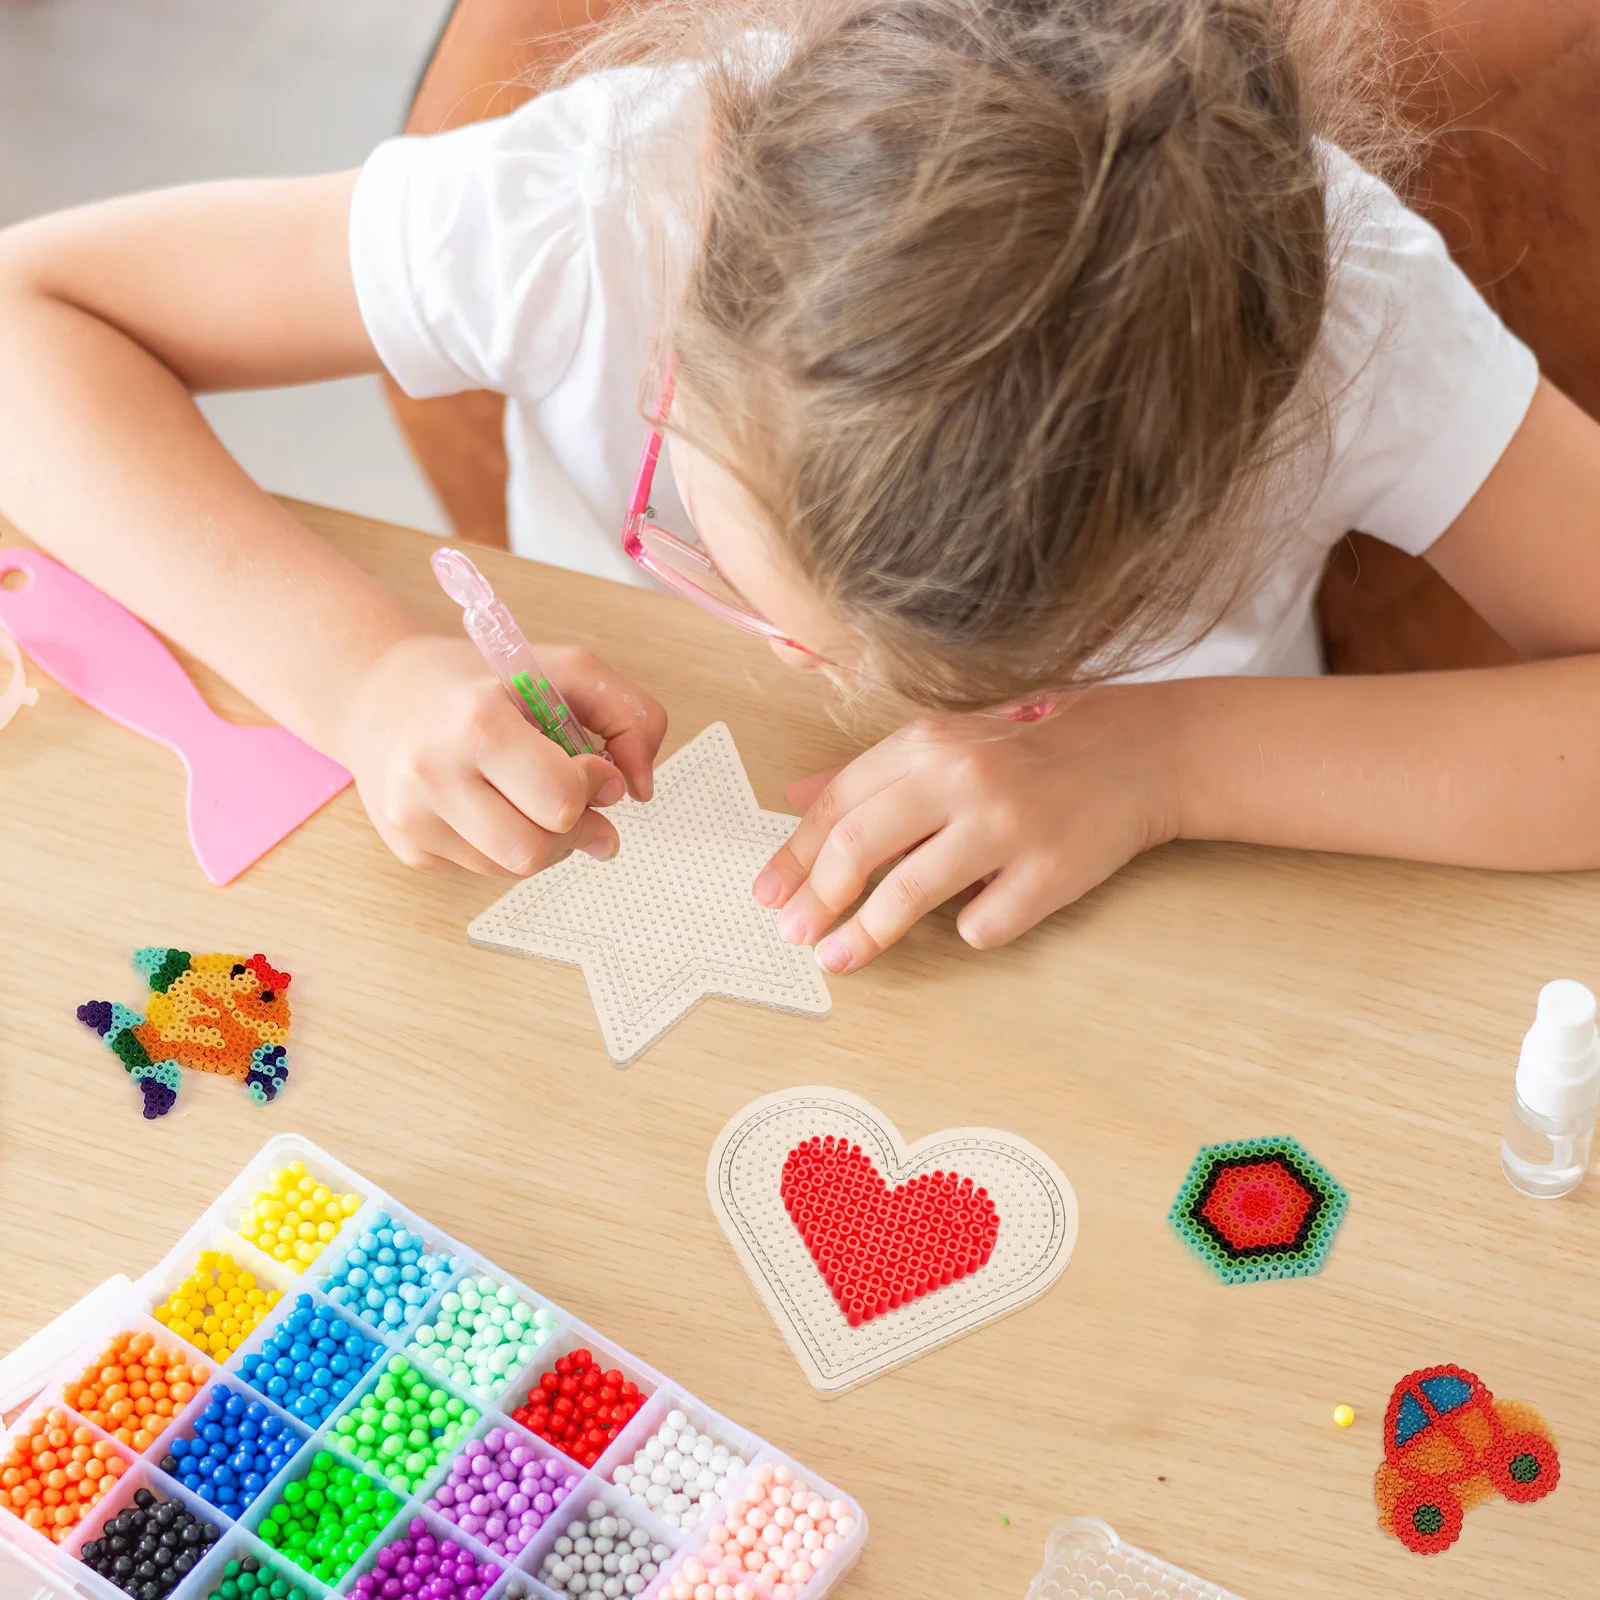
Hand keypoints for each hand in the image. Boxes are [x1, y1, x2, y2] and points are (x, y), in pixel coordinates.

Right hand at [339, 634, 666, 874]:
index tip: (592, 766)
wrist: (381, 696)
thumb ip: (630, 715)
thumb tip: (640, 790)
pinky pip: (487, 872)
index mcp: (475, 723)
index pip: (560, 799)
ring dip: (545, 840)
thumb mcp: (566, 670)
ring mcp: (413, 819)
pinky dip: (508, 845)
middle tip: (575, 797)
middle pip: (536, 850)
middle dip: (572, 827)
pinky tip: (493, 805)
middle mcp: (432, 774)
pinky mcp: (410, 849)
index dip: (594, 788)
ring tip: (530, 795)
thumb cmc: (481, 683)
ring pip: (515, 869)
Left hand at [752, 689, 1178, 971]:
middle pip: (860, 846)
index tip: (768, 894)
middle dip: (816, 898)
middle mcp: (963, 778)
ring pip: (910, 893)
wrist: (1138, 754)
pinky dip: (969, 928)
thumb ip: (872, 773)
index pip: (839, 804)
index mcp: (930, 743)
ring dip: (863, 935)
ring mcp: (1009, 826)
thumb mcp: (947, 742)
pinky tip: (977, 915)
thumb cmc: (1031, 750)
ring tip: (836, 959)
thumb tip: (797, 800)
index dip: (794, 855)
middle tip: (793, 933)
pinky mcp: (1050, 873)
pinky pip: (982, 923)